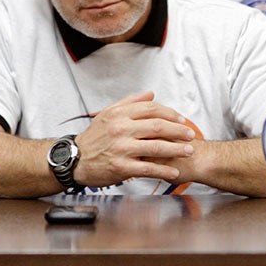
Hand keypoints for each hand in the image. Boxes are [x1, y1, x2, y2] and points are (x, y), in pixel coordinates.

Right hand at [73, 91, 195, 187]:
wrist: (75, 159)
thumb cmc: (94, 137)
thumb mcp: (108, 113)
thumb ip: (130, 102)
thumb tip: (151, 94)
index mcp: (119, 114)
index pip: (151, 109)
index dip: (170, 114)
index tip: (182, 119)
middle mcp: (121, 129)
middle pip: (157, 127)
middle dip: (178, 131)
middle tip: (191, 135)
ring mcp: (121, 149)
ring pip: (156, 147)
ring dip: (176, 150)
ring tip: (189, 151)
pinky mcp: (121, 167)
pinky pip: (148, 168)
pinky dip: (163, 170)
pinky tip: (174, 171)